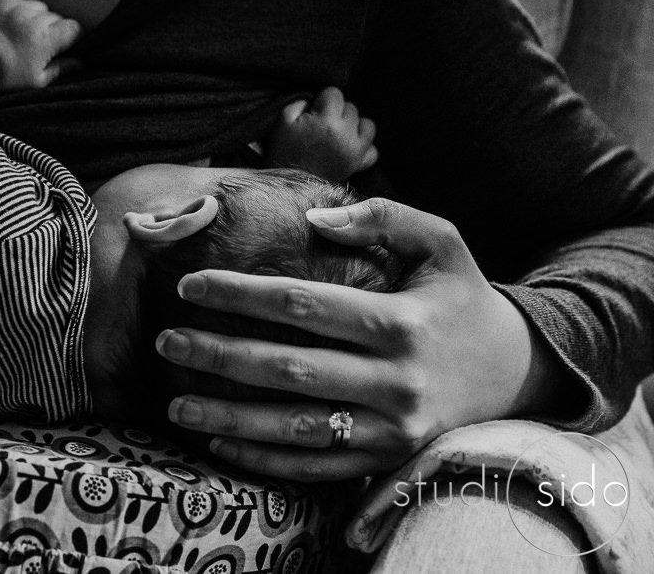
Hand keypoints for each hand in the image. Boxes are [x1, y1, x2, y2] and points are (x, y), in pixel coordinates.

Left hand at [0, 0, 81, 91]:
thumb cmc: (9, 77)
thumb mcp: (38, 80)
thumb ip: (62, 68)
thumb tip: (81, 62)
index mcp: (46, 39)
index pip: (74, 27)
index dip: (73, 36)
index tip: (65, 45)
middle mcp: (33, 19)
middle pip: (56, 17)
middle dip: (52, 29)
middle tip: (39, 44)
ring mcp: (16, 8)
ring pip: (39, 6)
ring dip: (36, 16)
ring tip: (25, 32)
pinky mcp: (1, 2)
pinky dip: (19, 5)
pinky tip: (14, 20)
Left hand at [155, 198, 567, 479]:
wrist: (519, 370)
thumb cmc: (463, 299)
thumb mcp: (443, 242)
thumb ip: (385, 218)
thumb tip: (314, 220)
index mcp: (401, 322)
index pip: (302, 305)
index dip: (240, 294)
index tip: (191, 286)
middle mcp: (394, 381)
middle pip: (288, 369)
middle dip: (220, 354)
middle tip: (167, 342)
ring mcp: (392, 429)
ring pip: (294, 427)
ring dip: (230, 418)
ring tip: (176, 405)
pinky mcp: (387, 460)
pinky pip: (317, 467)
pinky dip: (266, 461)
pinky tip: (221, 446)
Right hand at [266, 87, 377, 180]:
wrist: (288, 185)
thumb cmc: (284, 151)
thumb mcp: (282, 121)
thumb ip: (299, 103)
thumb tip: (314, 101)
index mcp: (326, 121)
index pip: (334, 93)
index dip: (322, 100)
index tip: (314, 111)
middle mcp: (345, 134)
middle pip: (351, 108)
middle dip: (337, 113)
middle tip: (321, 126)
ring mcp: (355, 151)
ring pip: (367, 125)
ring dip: (355, 126)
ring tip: (338, 134)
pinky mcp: (357, 165)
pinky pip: (373, 151)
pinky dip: (363, 148)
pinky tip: (348, 148)